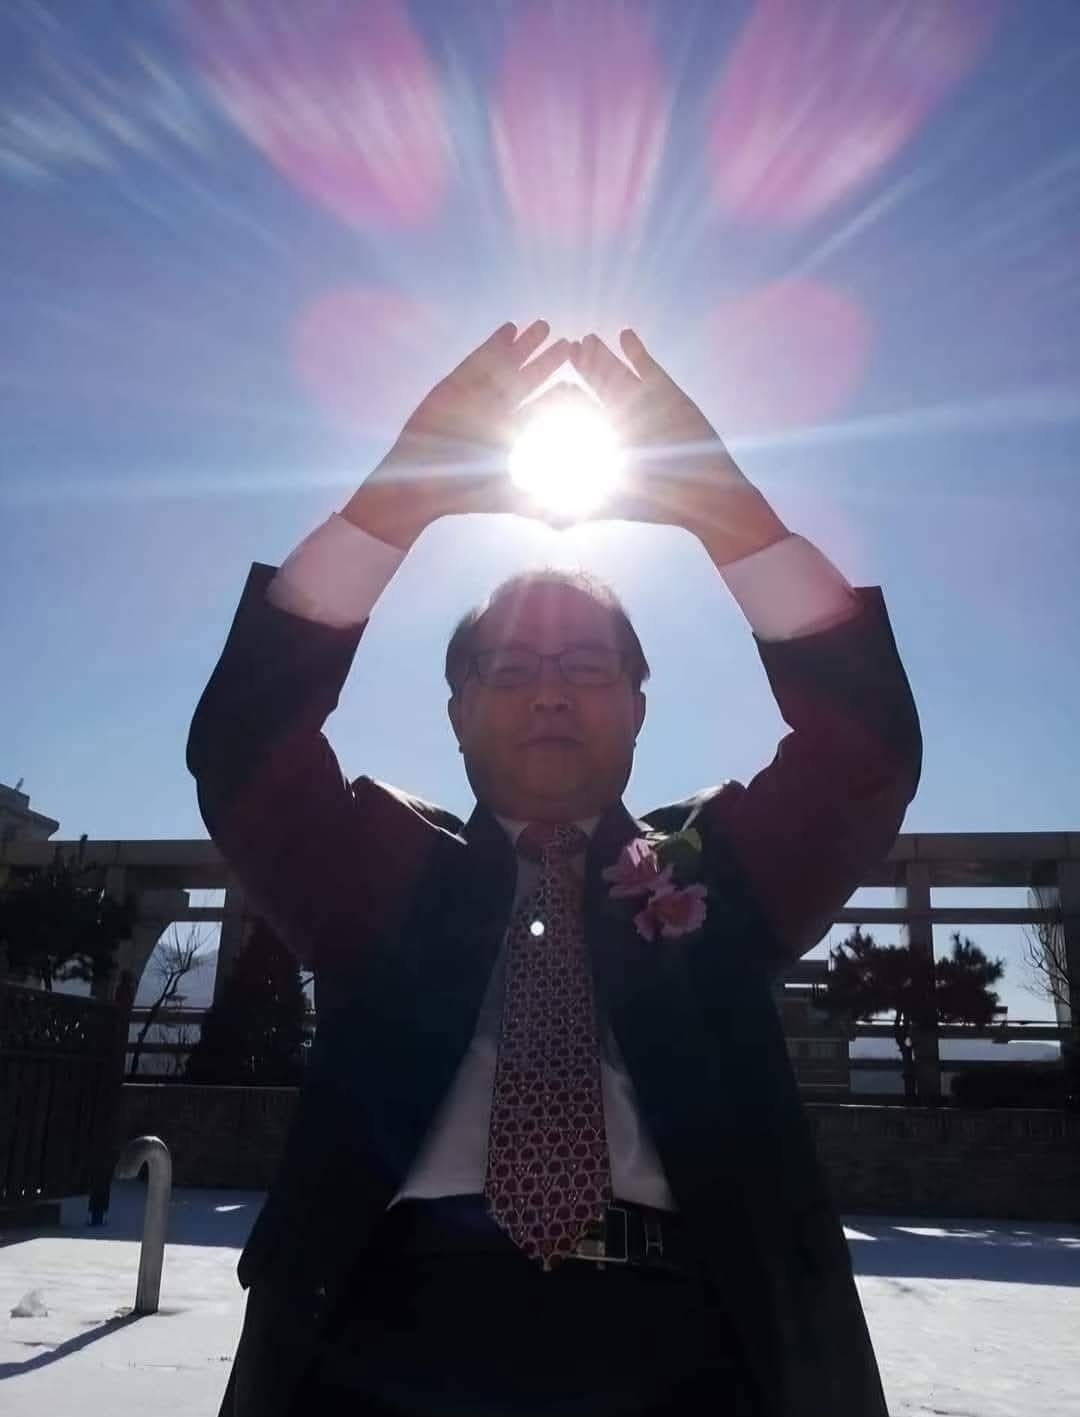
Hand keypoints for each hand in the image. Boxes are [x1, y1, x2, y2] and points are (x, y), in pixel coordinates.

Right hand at [344, 321, 569, 547]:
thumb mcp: (506, 497)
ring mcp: (474, 397)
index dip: (562, 395)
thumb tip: (569, 525)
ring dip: (525, 347)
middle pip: (527, 382)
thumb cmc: (461, 496)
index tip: (584, 383)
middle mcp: (495, 413)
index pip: (541, 410)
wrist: (418, 486)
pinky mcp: (453, 386)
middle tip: (572, 345)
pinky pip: (477, 361)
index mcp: (510, 435)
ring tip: (545, 327)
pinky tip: (510, 329)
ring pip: (504, 366)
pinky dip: (493, 345)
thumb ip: (537, 506)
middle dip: (548, 363)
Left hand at [570, 330, 786, 558]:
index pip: (578, 413)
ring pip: (618, 373)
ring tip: (587, 340)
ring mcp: (644, 402)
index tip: (551, 390)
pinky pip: (648, 367)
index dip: (564, 399)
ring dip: (603, 356)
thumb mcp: (614, 506)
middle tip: (565, 352)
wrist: (706, 493)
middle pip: (595, 388)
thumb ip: (579, 511)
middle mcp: (622, 417)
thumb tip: (545, 525)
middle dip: (582, 370)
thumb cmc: (660, 504)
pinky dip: (638, 352)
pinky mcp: (668, 391)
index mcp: (605, 439)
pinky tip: (625, 334)